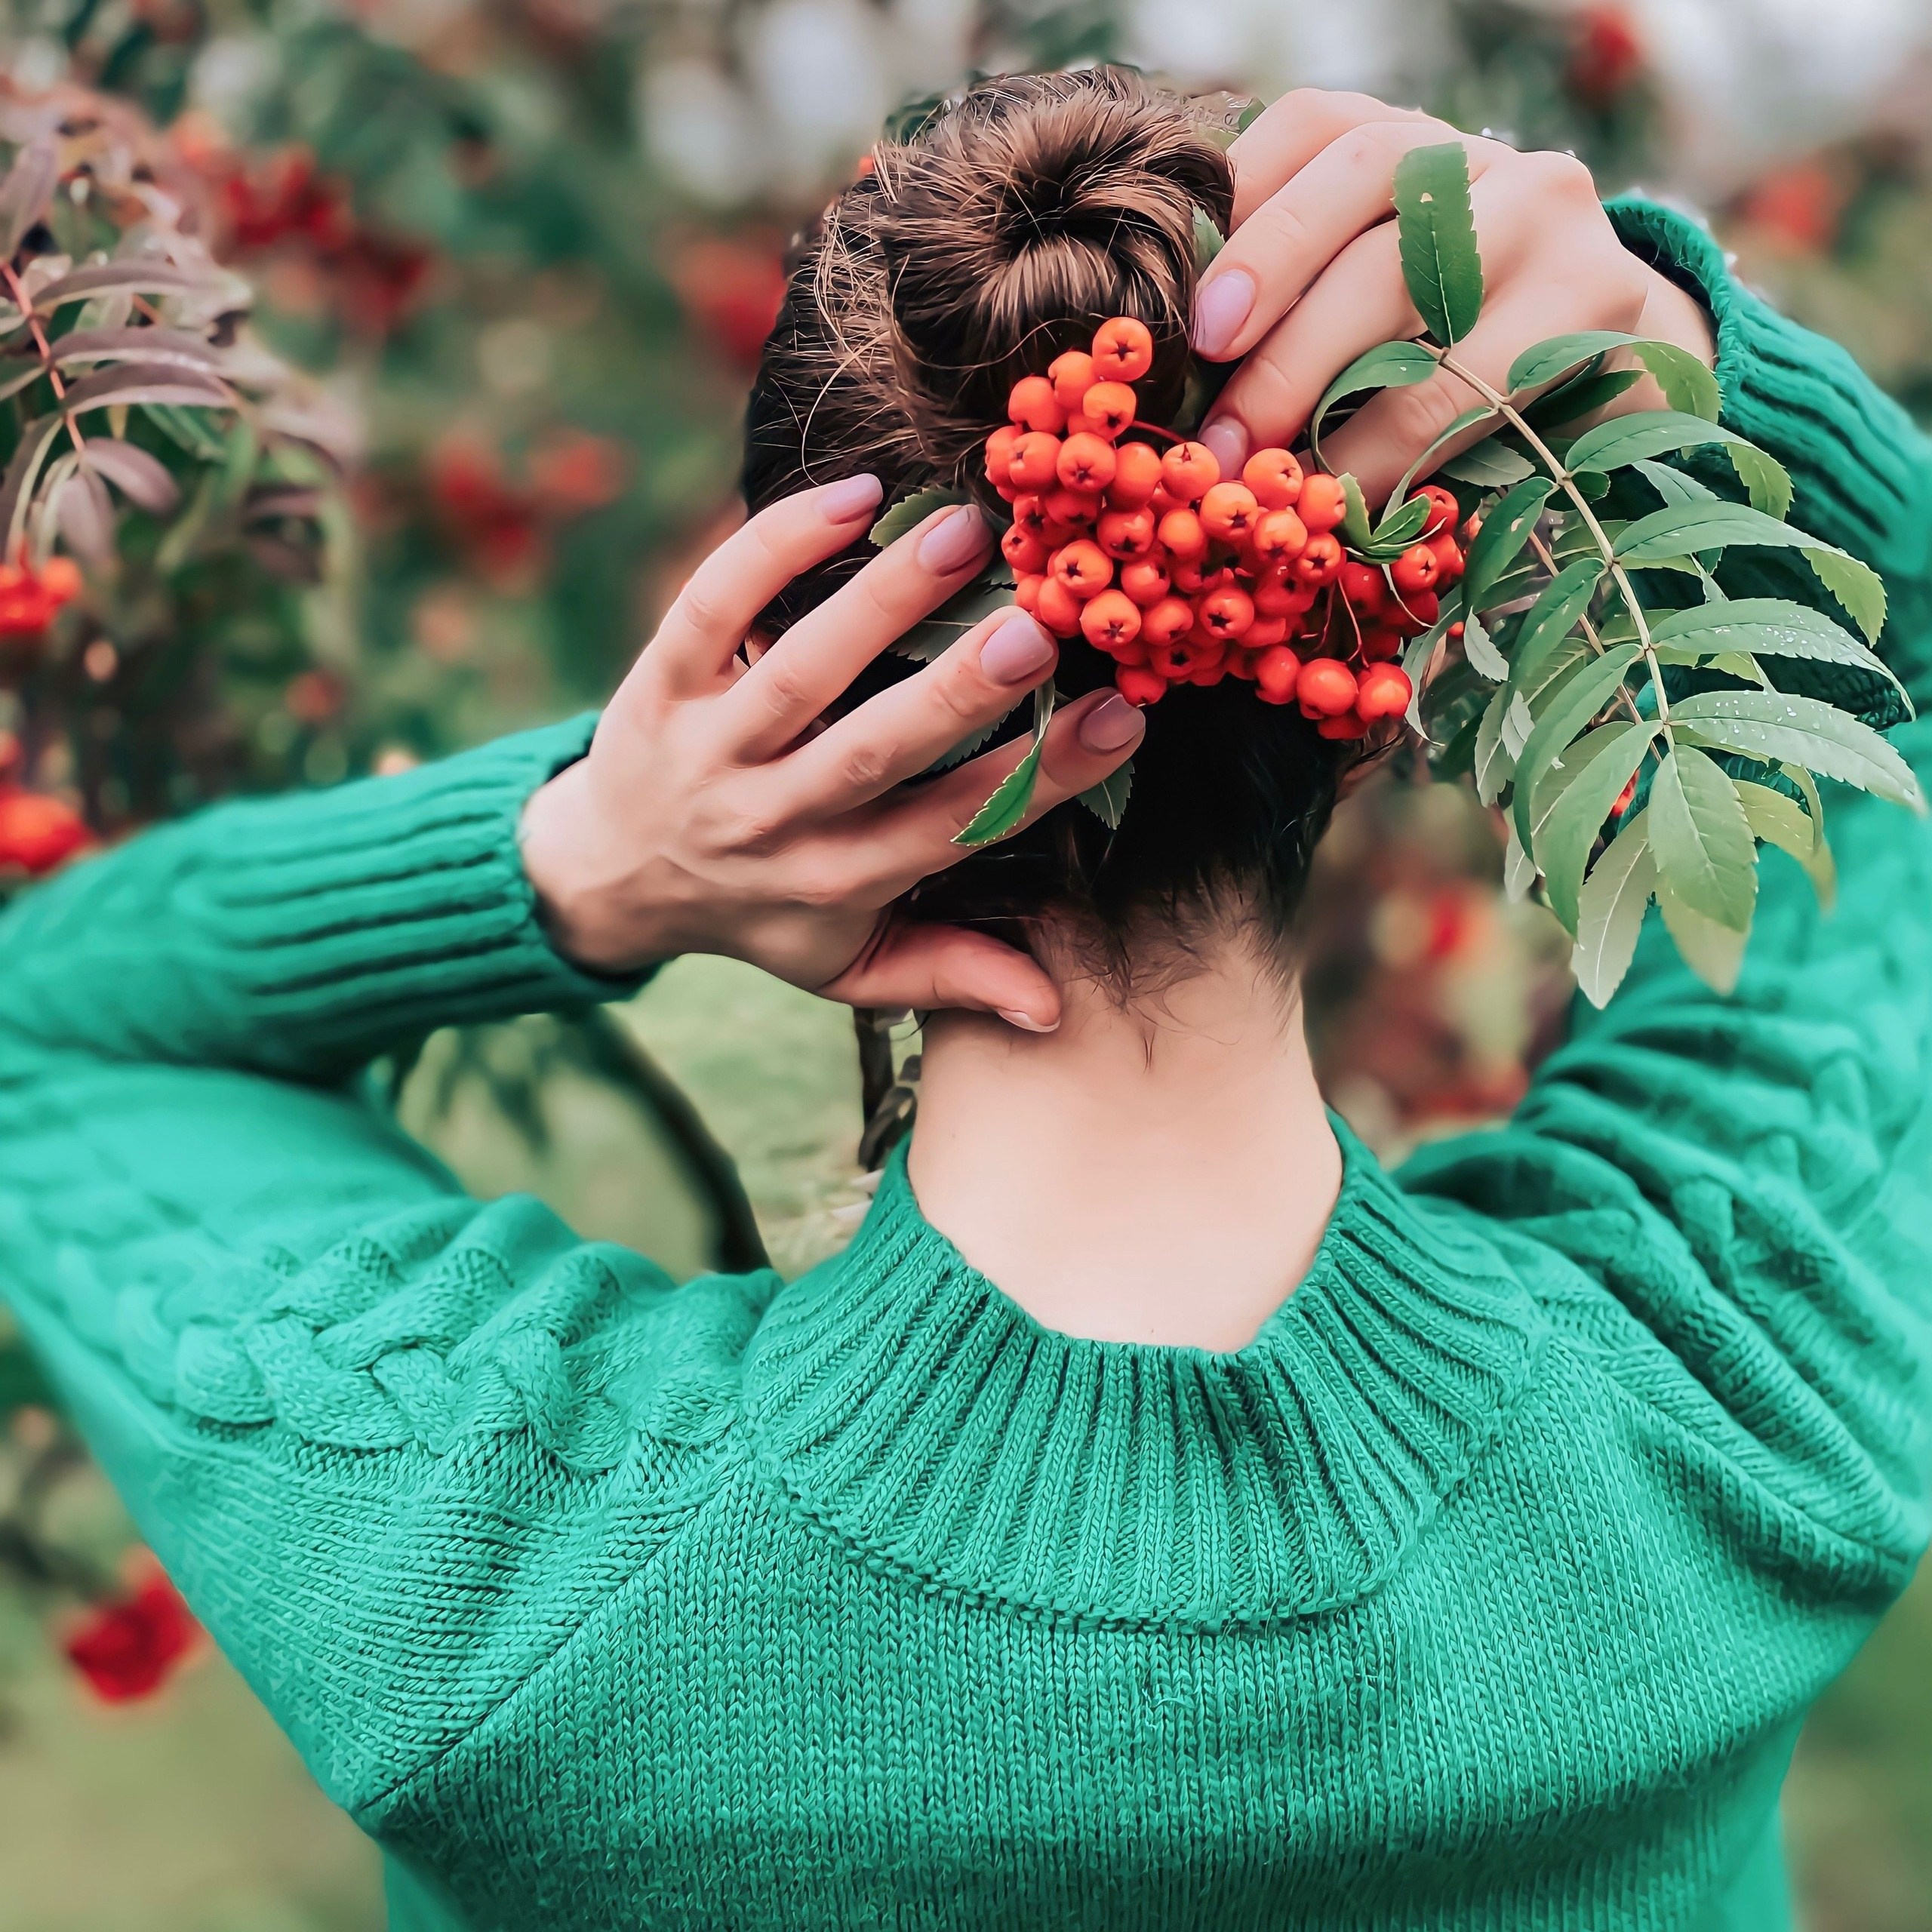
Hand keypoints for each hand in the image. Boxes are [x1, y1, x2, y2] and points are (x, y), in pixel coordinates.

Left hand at [517, 477, 1144, 1029]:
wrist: (611, 874)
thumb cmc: (760, 907)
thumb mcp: (847, 963)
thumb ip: (947, 976)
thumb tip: (1051, 1012)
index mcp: (835, 882)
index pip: (950, 829)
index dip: (1040, 779)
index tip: (1121, 715)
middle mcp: (770, 820)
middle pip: (873, 755)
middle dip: (961, 693)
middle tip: (1041, 625)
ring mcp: (707, 749)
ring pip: (797, 674)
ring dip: (881, 602)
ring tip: (962, 535)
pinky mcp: (655, 684)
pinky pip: (710, 608)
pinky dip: (770, 548)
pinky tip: (851, 497)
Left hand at [1191, 90, 1715, 500]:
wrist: (1606, 375)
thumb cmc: (1445, 357)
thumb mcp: (1363, 314)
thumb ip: (1286, 317)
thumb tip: (1182, 394)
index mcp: (1401, 142)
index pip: (1312, 127)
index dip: (1244, 213)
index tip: (1194, 323)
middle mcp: (1476, 152)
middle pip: (1360, 183)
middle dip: (1272, 303)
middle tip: (1219, 420)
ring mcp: (1545, 208)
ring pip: (1412, 276)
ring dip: (1322, 386)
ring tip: (1268, 469)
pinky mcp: (1596, 289)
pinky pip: (1473, 377)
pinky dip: (1394, 448)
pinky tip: (1347, 495)